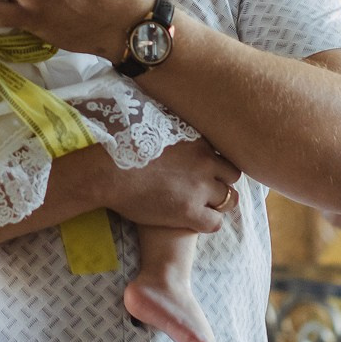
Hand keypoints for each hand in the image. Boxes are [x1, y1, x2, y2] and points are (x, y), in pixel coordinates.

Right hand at [94, 139, 241, 234]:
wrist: (108, 171)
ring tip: (202, 206)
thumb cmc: (123, 147)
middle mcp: (204, 162)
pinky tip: (195, 221)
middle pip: (232, 175)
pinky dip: (208, 223)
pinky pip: (215, 223)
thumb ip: (173, 127)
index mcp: (197, 140)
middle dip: (222, 182)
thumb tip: (173, 118)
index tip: (205, 170)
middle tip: (207, 190)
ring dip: (217, 203)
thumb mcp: (155, 126)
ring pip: (227, 200)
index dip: (215, 164)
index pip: (223, 153)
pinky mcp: (189, 212)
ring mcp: (199, 188)